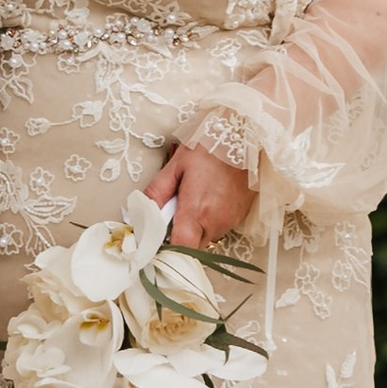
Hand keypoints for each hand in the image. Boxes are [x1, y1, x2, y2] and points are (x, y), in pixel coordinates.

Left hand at [153, 142, 258, 257]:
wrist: (246, 137)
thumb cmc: (211, 147)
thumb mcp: (177, 165)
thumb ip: (156, 192)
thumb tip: (141, 213)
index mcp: (197, 211)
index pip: (181, 249)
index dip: (168, 250)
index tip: (159, 239)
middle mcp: (216, 222)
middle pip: (192, 246)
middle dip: (180, 235)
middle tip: (175, 211)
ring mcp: (230, 221)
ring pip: (205, 238)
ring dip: (195, 226)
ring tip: (195, 199)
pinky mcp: (240, 217)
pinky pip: (219, 228)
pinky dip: (210, 220)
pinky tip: (210, 198)